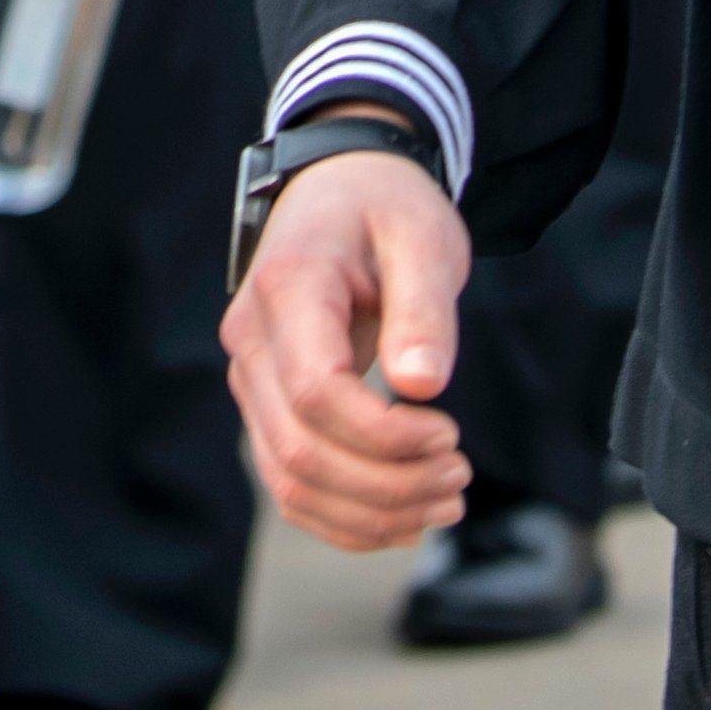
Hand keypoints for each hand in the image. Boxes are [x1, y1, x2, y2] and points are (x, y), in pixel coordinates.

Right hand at [220, 137, 471, 550]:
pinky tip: (404, 519)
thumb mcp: (423, 238)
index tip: (450, 433)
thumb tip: (424, 388)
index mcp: (288, 290)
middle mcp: (250, 341)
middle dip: (389, 485)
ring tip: (445, 502)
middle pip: (302, 451)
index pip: (319, 393)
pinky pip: (290, 483)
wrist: (338, 190)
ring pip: (290, 481)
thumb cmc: (385, 209)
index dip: (387, 435)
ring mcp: (250, 379)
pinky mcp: (264, 406)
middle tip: (460, 478)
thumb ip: (424, 310)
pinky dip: (345, 517)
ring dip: (371, 513)